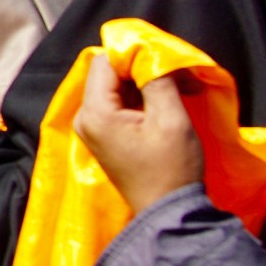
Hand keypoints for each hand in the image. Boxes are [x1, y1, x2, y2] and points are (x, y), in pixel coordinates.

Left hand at [74, 53, 205, 213]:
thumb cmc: (171, 167)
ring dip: (145, 83)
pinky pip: (118, 104)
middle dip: (142, 69)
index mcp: (95, 112)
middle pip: (108, 74)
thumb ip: (156, 78)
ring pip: (115, 87)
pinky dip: (142, 98)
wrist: (167, 213)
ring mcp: (92, 129)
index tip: (164, 60)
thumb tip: (148, 52)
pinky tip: (169, 101)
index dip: (134, 55)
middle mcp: (85, 118)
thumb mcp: (170, 118)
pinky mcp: (104, 137)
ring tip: (180, 88)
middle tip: (178, 74)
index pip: (105, 62)